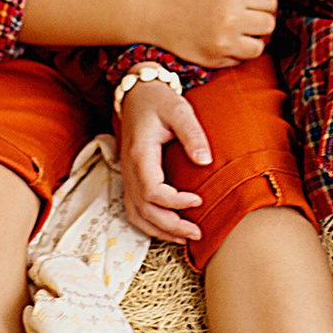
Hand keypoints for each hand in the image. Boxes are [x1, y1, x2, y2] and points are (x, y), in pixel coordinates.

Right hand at [116, 81, 205, 242]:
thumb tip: (205, 161)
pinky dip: (150, 225)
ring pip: (136, 215)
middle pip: (144, 210)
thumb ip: (192, 133)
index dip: (174, 202)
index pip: (152, 191)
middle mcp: (129, 169)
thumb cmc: (159, 100)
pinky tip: (169, 230)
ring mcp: (128, 176)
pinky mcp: (131, 179)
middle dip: (171, 226)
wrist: (137, 94)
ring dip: (159, 231)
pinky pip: (134, 210)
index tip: (198, 200)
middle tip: (197, 233)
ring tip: (185, 238)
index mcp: (140, 154)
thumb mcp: (179, 109)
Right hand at [146, 0, 274, 67]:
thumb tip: (267, 4)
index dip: (264, 4)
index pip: (270, 2)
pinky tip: (221, 42)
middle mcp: (231, 18)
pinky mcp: (214, 59)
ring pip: (258, 47)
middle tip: (247, 20)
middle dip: (260, 22)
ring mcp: (223, 42)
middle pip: (268, 24)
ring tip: (237, 34)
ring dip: (251, 41)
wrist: (152, 12)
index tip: (254, 5)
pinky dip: (235, 53)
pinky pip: (239, 60)